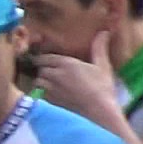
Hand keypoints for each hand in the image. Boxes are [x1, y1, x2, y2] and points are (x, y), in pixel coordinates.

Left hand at [30, 27, 133, 143]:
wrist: (99, 111)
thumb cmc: (103, 88)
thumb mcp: (103, 66)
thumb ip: (99, 48)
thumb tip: (104, 32)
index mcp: (67, 64)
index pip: (46, 57)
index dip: (44, 58)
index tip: (46, 59)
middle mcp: (55, 75)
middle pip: (40, 69)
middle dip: (43, 69)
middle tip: (50, 70)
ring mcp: (51, 89)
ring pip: (38, 81)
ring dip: (41, 80)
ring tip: (49, 81)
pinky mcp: (51, 101)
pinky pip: (40, 93)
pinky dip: (42, 91)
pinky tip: (51, 93)